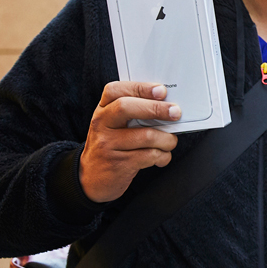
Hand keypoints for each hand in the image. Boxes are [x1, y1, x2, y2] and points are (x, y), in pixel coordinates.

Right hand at [79, 82, 180, 203]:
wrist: (91, 179)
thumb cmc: (111, 147)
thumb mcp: (114, 125)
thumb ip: (134, 112)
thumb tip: (168, 104)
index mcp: (103, 111)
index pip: (115, 90)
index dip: (140, 88)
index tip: (161, 90)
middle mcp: (101, 125)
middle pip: (126, 108)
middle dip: (156, 108)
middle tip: (175, 113)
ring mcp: (108, 145)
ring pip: (146, 136)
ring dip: (167, 139)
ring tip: (170, 142)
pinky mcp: (118, 164)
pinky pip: (150, 156)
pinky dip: (163, 156)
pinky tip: (162, 157)